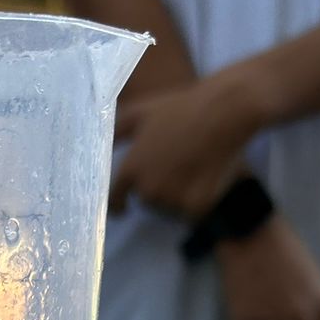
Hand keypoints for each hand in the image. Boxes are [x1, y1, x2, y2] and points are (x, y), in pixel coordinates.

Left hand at [110, 71, 262, 218]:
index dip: (118, 205)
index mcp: (131, 169)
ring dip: (178, 195)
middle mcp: (148, 189)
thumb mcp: (140, 112)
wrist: (224, 112)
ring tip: (193, 167)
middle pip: (148, 201)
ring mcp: (173, 200)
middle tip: (176, 165)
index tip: (122, 209)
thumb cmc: (181, 107)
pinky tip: (206, 178)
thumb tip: (96, 144)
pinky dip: (199, 201)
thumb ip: (115, 132)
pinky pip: (193, 212)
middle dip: (158, 188)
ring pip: (171, 208)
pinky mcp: (197, 207)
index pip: (116, 198)